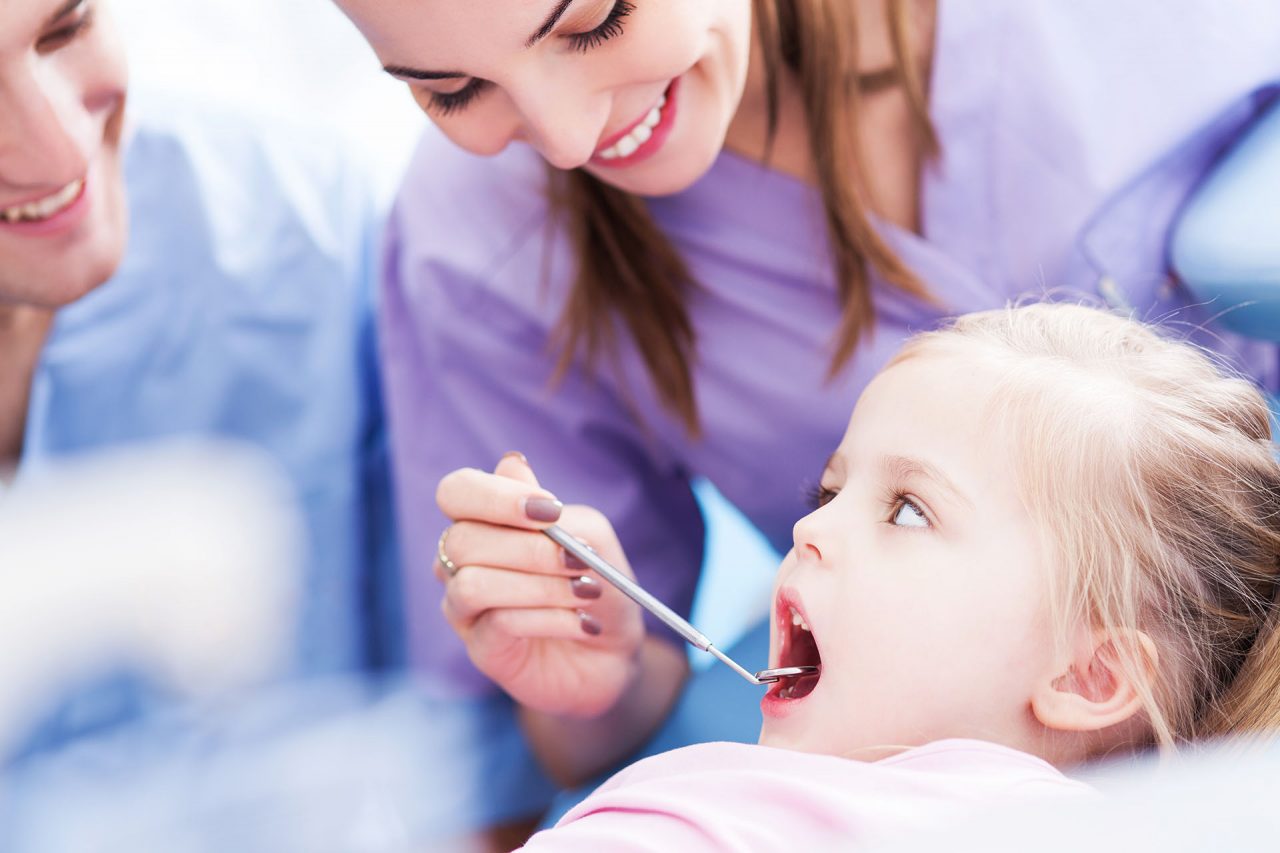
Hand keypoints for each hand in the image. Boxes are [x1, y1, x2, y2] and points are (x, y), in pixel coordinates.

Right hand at [435, 453, 644, 717]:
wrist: (613, 650)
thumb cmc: (596, 582)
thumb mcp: (589, 536)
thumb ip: (549, 509)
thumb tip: (511, 464)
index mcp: (484, 521)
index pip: (456, 492)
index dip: (494, 496)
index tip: (550, 511)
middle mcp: (462, 561)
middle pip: (462, 540)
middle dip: (531, 549)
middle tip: (580, 559)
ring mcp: (465, 607)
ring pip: (473, 585)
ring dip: (540, 586)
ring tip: (587, 592)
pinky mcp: (481, 648)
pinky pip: (498, 624)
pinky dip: (550, 619)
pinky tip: (584, 623)